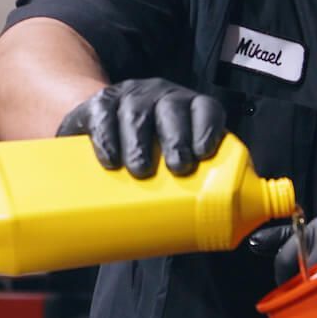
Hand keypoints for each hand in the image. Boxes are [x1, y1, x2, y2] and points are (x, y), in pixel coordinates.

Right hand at [56, 78, 225, 177]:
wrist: (105, 128)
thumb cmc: (149, 153)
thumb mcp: (173, 160)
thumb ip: (195, 181)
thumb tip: (216, 221)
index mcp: (188, 110)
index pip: (205, 108)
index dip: (208, 127)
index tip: (204, 153)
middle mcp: (161, 97)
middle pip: (172, 109)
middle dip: (177, 138)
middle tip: (177, 168)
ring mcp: (130, 96)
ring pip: (137, 111)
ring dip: (140, 142)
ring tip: (141, 171)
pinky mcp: (100, 102)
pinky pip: (103, 114)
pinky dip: (107, 137)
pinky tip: (110, 159)